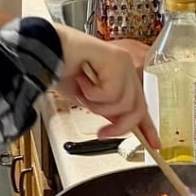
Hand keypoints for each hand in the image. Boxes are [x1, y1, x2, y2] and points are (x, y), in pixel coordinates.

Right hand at [52, 24, 159, 147]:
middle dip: (118, 125)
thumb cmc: (58, 69)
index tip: (153, 143)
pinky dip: (92, 92)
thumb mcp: (86, 98)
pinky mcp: (116, 59)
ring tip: (82, 91)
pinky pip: (112, 91)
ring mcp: (122, 62)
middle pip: (136, 107)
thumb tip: (119, 123)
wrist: (42, 52)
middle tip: (103, 133)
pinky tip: (82, 80)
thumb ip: (106, 109)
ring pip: (123, 102)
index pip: (140, 103)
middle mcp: (125, 67)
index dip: (147, 126)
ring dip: (97, 105)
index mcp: (119, 75)